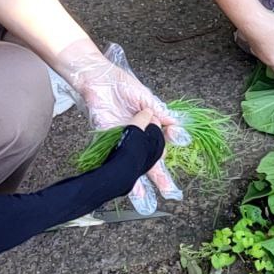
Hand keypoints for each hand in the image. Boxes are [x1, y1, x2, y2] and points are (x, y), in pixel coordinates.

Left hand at [59, 41, 186, 213]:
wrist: (97, 77)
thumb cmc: (121, 84)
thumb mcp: (145, 97)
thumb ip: (159, 112)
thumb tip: (176, 125)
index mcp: (146, 124)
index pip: (160, 144)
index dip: (167, 150)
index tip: (175, 145)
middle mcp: (135, 134)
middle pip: (148, 159)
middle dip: (159, 176)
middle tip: (169, 191)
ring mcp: (121, 138)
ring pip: (132, 161)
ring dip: (137, 179)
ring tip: (143, 197)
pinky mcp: (106, 137)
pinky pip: (114, 155)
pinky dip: (120, 166)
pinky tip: (125, 179)